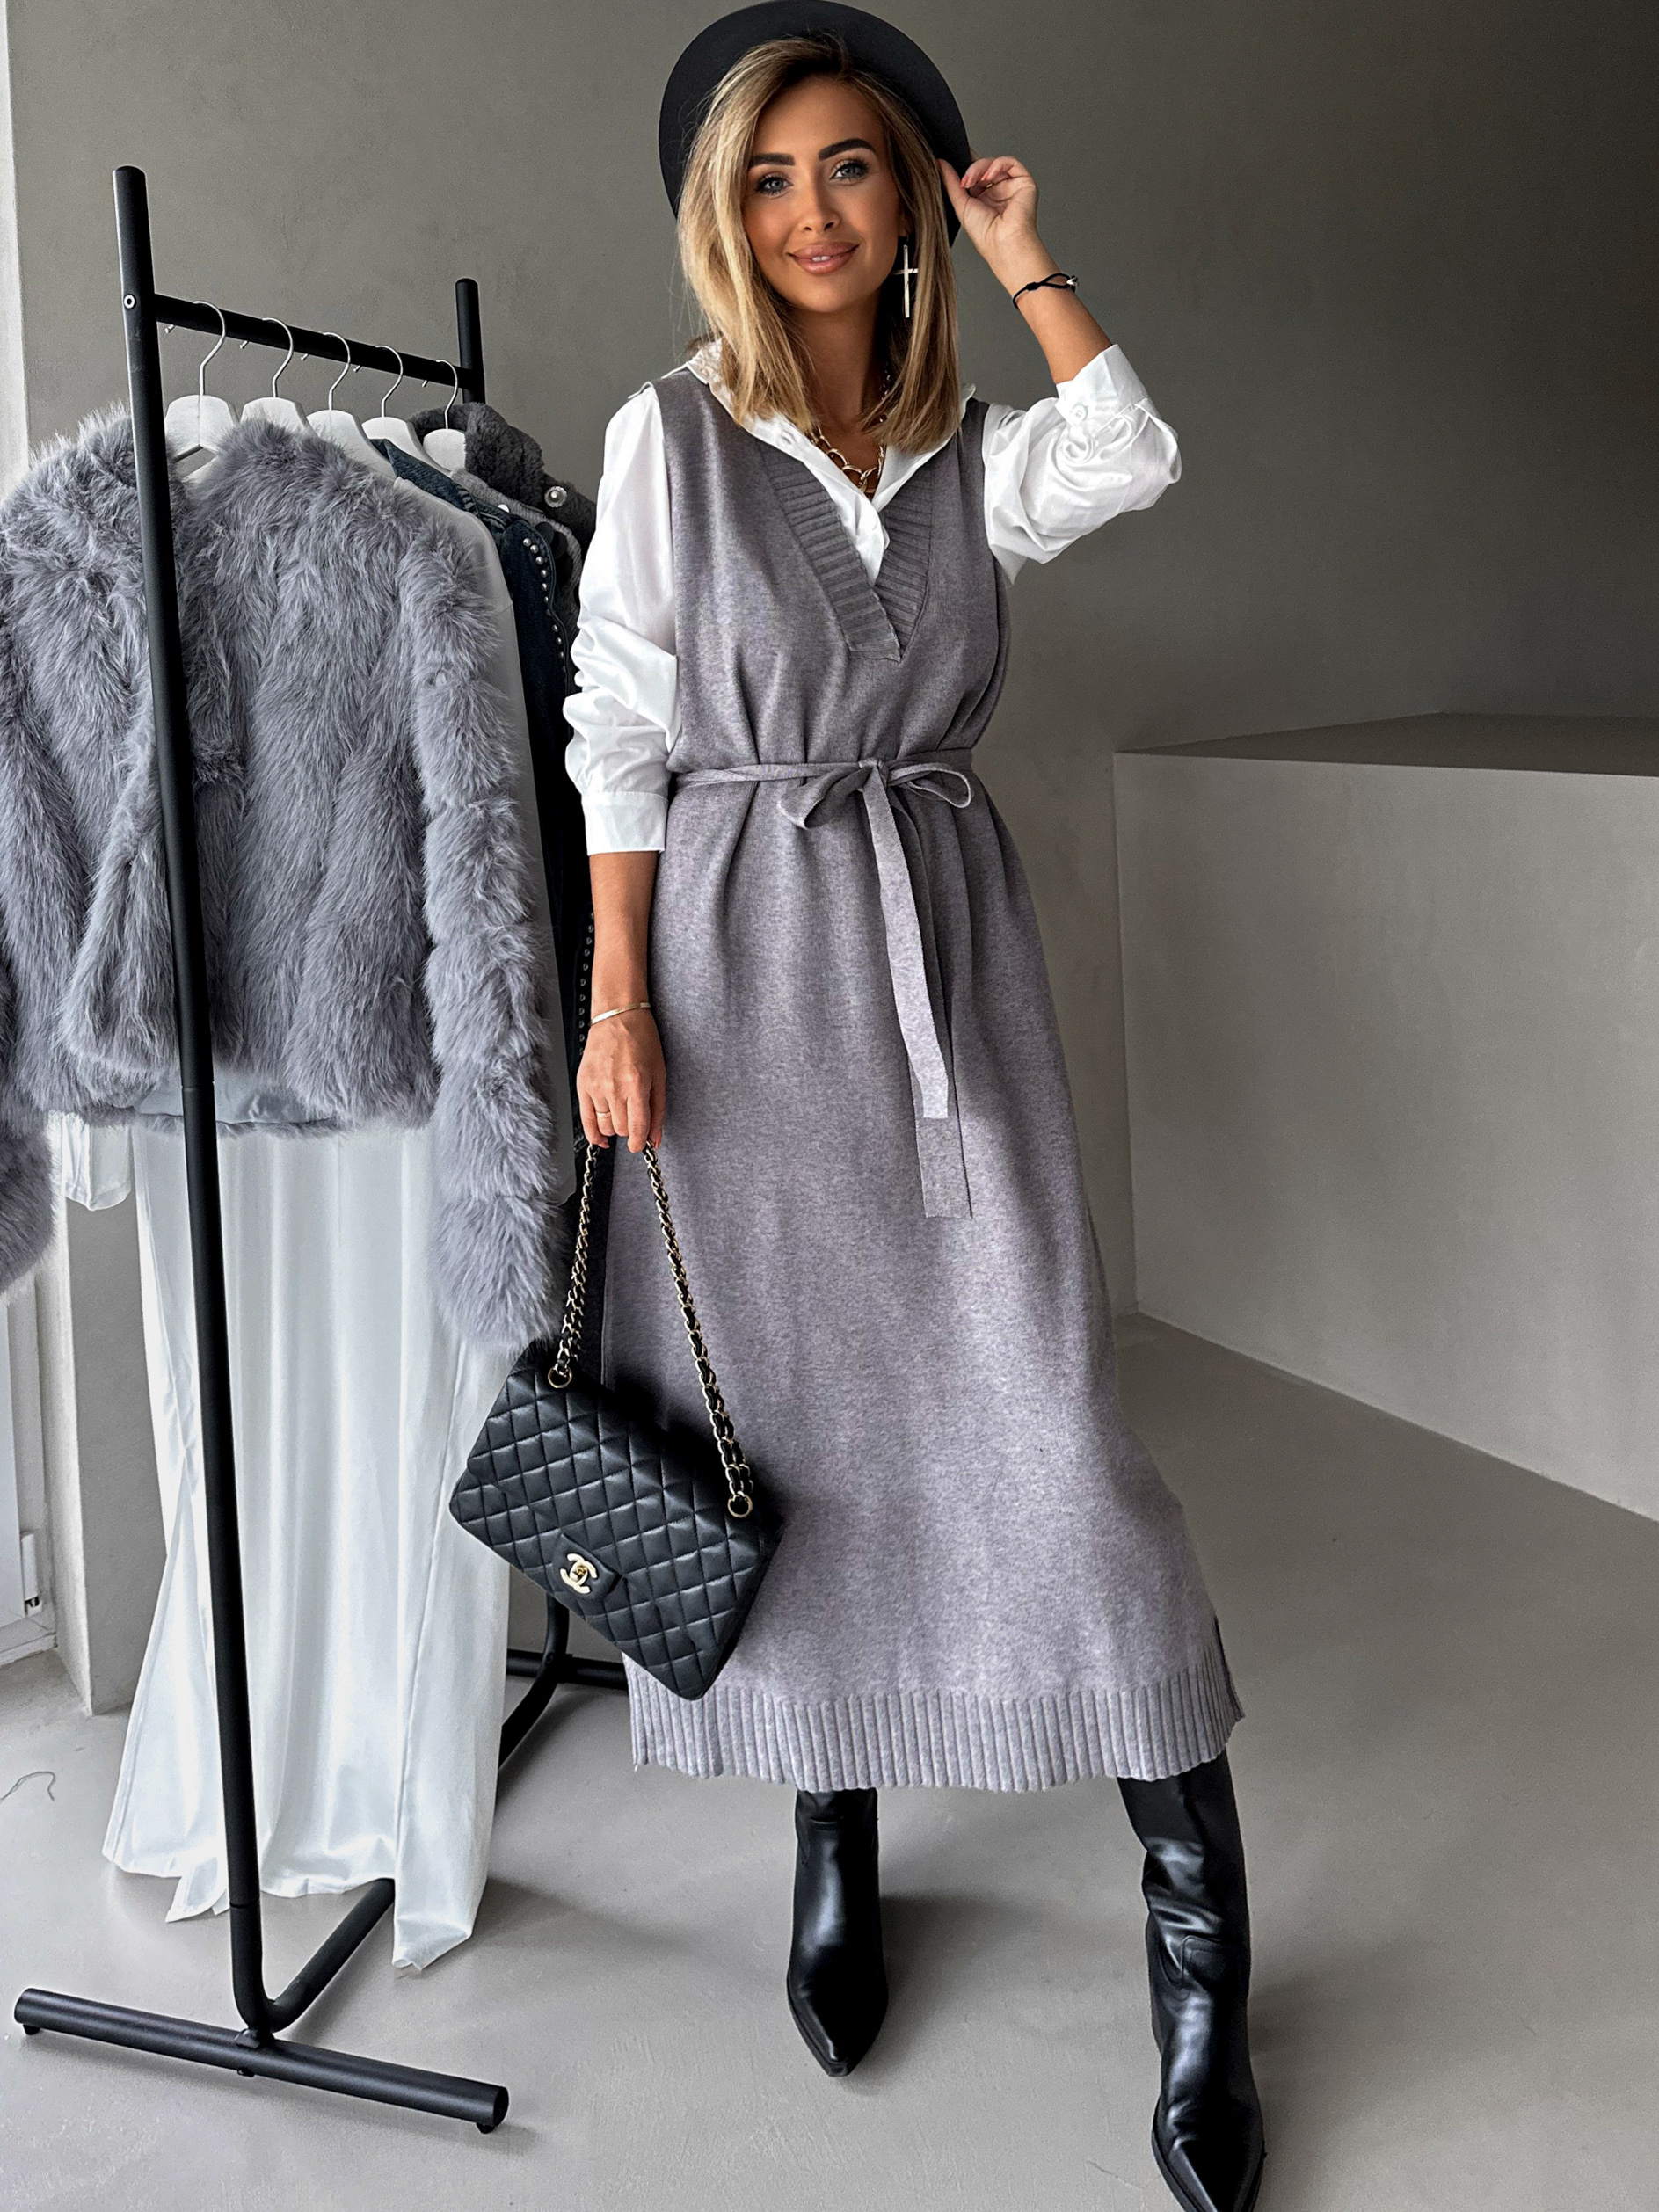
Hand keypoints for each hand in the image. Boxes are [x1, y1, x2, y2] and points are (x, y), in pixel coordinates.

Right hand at [577, 1008, 664, 1151]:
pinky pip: (585, 1120)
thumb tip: (655, 1138)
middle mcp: (613, 1088)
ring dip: (614, 1127)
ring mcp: (595, 1088)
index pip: (636, 1129)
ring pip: (604, 1127)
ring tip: (621, 1115)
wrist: (618, 1018)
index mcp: (636, 1085)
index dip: (640, 1143)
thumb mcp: (659, 1075)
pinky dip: (594, 1133)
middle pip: (621, 1130)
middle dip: (630, 1130)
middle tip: (634, 1118)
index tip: (642, 1145)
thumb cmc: (641, 1040)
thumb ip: (658, 1110)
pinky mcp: (582, 1085)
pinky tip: (601, 1136)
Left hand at [938, 156, 1050, 287]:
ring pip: (995, 163)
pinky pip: (1011, 162)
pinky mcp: (1024, 183)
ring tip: (972, 180)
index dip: (965, 166)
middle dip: (971, 169)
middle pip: (984, 167)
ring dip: (981, 167)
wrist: (1004, 244)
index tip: (952, 162)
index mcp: (984, 199)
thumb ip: (951, 183)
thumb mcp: (961, 205)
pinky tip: (988, 175)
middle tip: (964, 181)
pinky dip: (998, 164)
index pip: (975, 175)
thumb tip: (940, 164)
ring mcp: (1011, 187)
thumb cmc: (986, 236)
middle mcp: (998, 193)